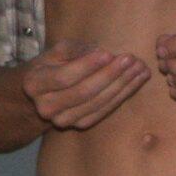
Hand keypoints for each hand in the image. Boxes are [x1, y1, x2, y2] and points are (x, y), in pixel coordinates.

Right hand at [17, 37, 151, 130]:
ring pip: (97, 103)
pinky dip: (122, 96)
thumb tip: (100, 53)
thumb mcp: (55, 51)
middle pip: (83, 92)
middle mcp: (46, 106)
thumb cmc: (52, 65)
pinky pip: (104, 111)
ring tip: (141, 69)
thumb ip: (75, 50)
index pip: (63, 77)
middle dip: (110, 75)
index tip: (109, 53)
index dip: (87, 66)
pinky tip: (136, 82)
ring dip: (122, 86)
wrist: (42, 93)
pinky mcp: (79, 125)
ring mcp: (63, 120)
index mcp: (34, 84)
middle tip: (132, 60)